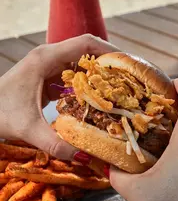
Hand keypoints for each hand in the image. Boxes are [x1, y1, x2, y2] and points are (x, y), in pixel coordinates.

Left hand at [0, 34, 118, 162]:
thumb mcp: (28, 128)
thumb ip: (55, 143)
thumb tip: (84, 156)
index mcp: (45, 59)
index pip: (85, 44)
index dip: (109, 50)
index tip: (127, 64)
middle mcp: (49, 57)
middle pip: (87, 52)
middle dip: (108, 64)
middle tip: (126, 81)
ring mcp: (48, 66)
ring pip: (81, 64)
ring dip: (98, 75)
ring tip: (116, 90)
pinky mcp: (48, 77)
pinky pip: (73, 75)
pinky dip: (87, 84)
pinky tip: (95, 99)